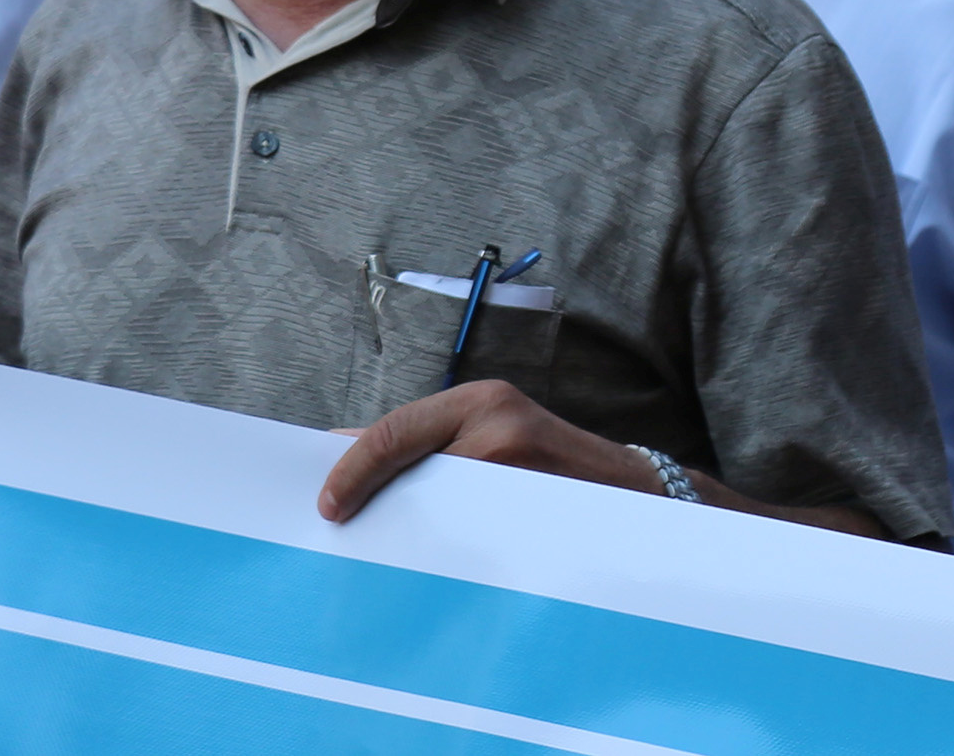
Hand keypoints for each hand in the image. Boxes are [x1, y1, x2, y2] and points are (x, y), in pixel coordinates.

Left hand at [319, 378, 666, 522]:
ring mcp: (511, 458)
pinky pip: (457, 525)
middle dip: (364, 491)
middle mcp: (494, 419)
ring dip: (396, 519)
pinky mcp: (522, 500)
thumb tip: (346, 450)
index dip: (350, 469)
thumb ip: (432, 441)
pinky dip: (432, 539)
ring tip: (373, 542)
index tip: (326, 505)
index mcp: (479, 399)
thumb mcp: (493, 434)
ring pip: (426, 496)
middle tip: (337, 526)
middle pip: (402, 457)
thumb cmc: (550, 469)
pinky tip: (420, 555)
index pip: (393, 430)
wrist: (628, 492)